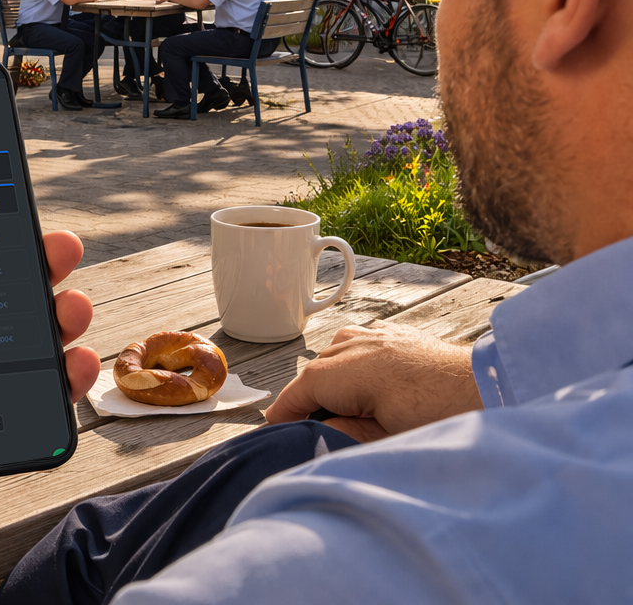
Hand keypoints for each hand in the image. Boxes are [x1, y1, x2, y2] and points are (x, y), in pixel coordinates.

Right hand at [264, 319, 482, 441]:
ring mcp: (374, 334)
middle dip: (309, 402)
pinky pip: (355, 346)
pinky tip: (365, 388)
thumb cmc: (446, 415)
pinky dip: (350, 366)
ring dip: (330, 382)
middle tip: (316, 434)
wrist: (495, 388)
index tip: (277, 435)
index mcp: (348, 369)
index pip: (297, 392)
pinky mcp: (393, 333)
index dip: (284, 416)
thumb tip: (315, 431)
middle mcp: (355, 344)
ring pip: (331, 357)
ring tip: (344, 414)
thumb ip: (342, 433)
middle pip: (313, 374)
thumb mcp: (386, 438)